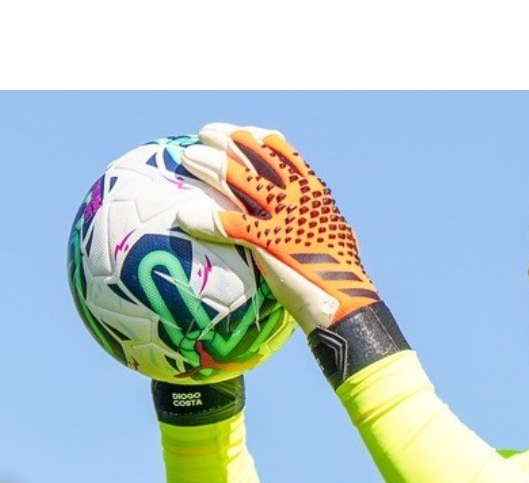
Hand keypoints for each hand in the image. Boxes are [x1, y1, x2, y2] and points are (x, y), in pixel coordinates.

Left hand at [177, 124, 381, 334]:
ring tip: (190, 157)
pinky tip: (185, 217)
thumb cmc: (339, 277)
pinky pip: (228, 224)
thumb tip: (327, 223)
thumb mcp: (336, 238)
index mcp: (314, 194)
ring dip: (212, 165)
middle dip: (230, 141)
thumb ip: (321, 224)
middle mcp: (299, 198)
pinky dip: (205, 220)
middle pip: (258, 158)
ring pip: (242, 181)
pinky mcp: (268, 241)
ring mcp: (284, 218)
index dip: (259, 141)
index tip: (240, 134)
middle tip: (208, 133)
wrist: (343, 302)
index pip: (284, 153)